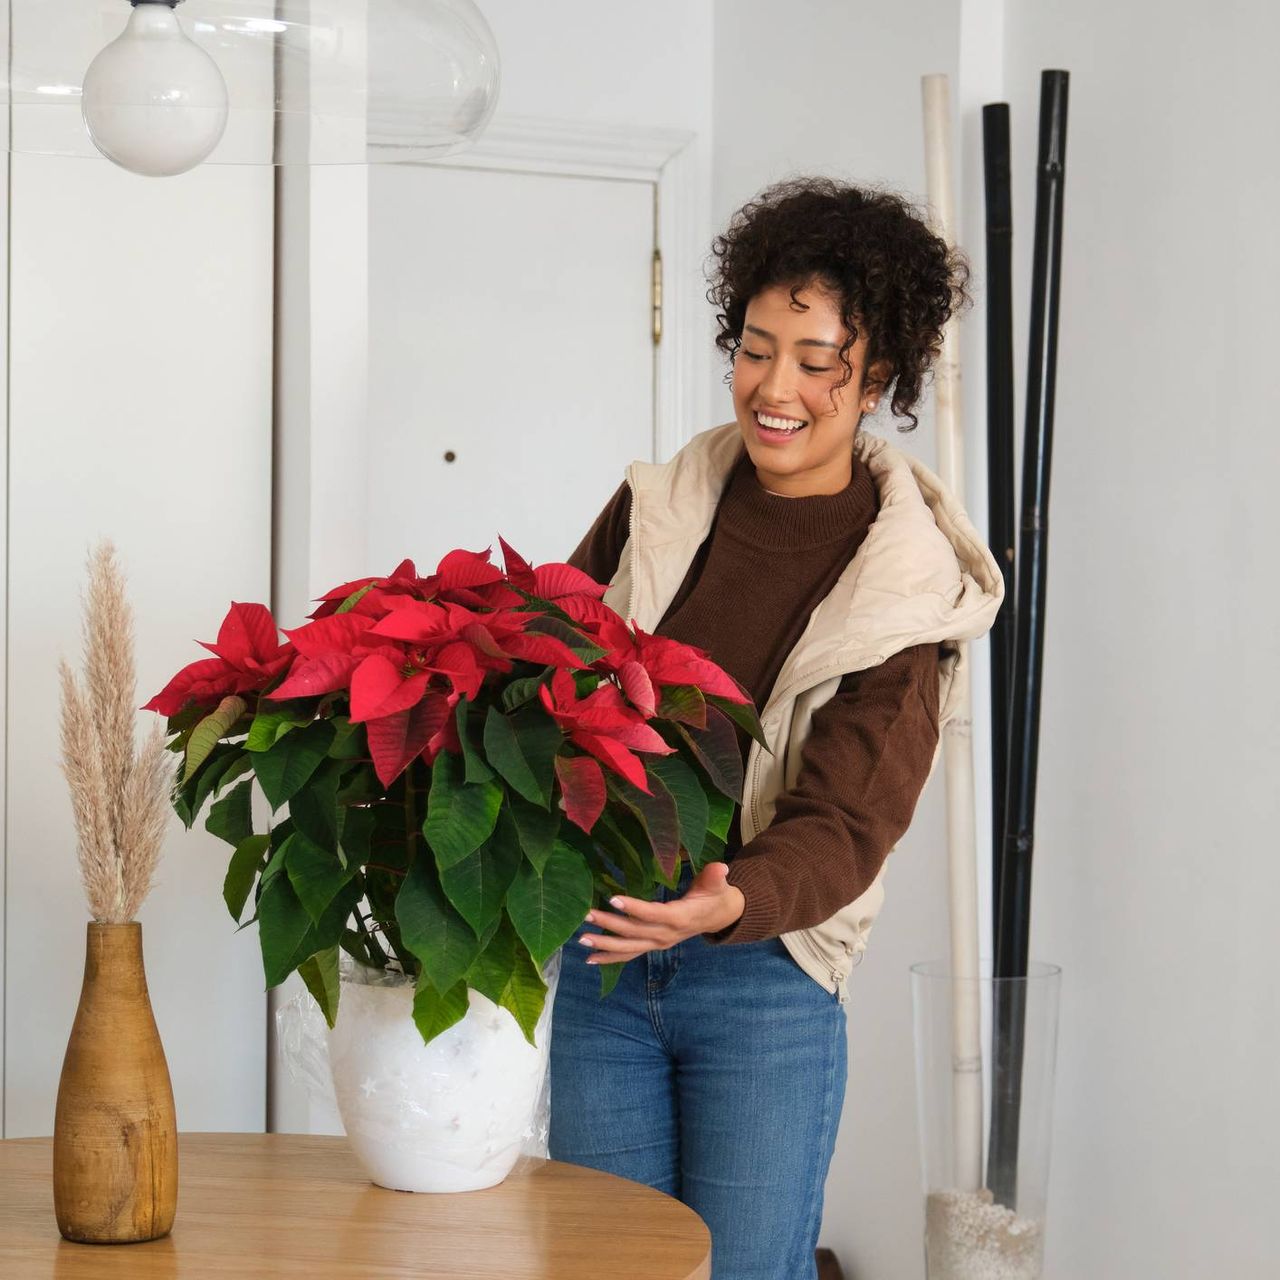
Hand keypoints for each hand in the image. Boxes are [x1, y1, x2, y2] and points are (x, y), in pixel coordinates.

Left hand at [579, 862, 745, 964]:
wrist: (719, 917)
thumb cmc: (715, 895)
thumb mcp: (718, 885)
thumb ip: (715, 876)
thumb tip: (721, 867)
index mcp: (680, 918)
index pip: (653, 914)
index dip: (634, 909)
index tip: (613, 899)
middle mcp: (666, 935)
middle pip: (634, 932)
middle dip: (609, 925)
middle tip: (587, 915)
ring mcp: (658, 943)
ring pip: (628, 947)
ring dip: (604, 945)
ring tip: (582, 939)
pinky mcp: (652, 945)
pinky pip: (629, 954)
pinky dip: (610, 958)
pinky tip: (590, 959)